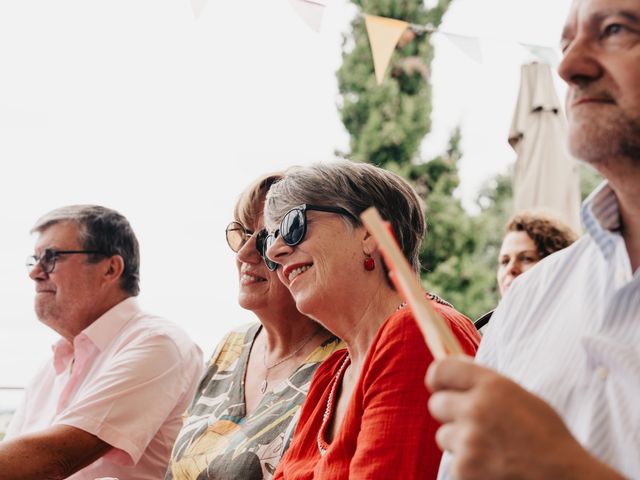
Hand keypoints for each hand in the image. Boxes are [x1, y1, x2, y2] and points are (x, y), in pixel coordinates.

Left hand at [425, 356, 623, 479]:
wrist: (565, 479)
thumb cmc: (547, 439)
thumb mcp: (521, 398)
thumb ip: (486, 385)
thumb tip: (452, 375)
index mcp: (492, 386)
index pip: (442, 370)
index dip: (438, 379)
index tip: (439, 386)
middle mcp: (476, 409)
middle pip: (436, 404)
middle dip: (451, 414)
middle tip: (474, 425)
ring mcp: (468, 441)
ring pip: (444, 436)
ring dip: (460, 443)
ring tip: (492, 450)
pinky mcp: (464, 470)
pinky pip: (453, 463)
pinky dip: (468, 468)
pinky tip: (493, 468)